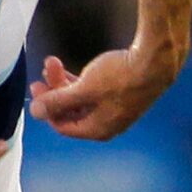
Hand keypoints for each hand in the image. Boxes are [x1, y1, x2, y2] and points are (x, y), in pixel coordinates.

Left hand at [31, 46, 170, 140]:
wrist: (155, 62)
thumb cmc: (120, 78)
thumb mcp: (83, 89)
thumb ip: (57, 101)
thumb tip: (35, 112)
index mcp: (97, 129)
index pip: (63, 126)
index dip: (46, 108)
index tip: (37, 88)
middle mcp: (107, 124)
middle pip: (72, 112)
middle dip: (55, 91)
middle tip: (44, 72)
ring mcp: (116, 111)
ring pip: (82, 100)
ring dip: (66, 83)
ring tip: (54, 63)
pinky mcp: (123, 96)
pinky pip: (95, 94)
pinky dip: (82, 82)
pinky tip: (76, 68)